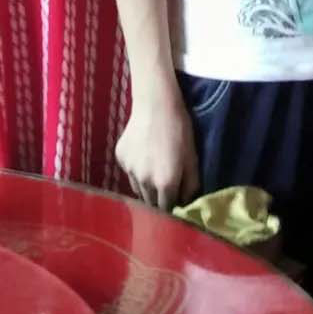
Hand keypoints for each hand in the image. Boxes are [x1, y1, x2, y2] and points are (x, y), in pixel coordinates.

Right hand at [116, 87, 199, 209]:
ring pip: (138, 188)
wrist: (156, 105)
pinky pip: (129, 172)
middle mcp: (144, 181)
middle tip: (165, 186)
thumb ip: (191, 185)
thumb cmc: (179, 130)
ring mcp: (129, 170)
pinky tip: (143, 154)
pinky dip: (136, 170)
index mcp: (165, 183)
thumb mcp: (192, 158)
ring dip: (146, 186)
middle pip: (150, 202)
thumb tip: (185, 202)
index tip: (175, 200)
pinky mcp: (120, 158)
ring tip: (153, 169)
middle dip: (158, 199)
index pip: (167, 208)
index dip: (172, 206)